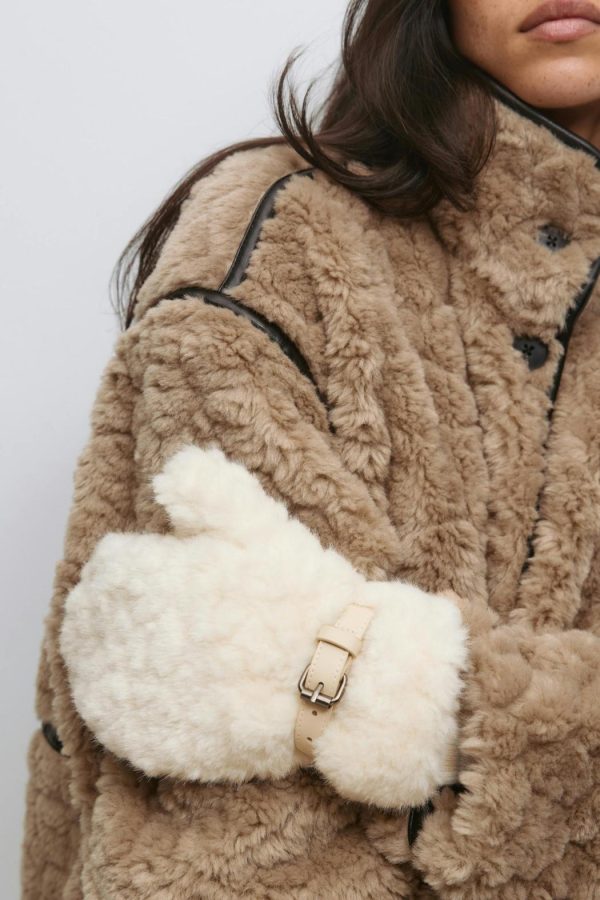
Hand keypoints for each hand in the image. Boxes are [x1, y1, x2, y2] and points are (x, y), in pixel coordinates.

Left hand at [60, 443, 468, 808]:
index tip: (156, 564)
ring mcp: (134, 693)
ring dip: (102, 650)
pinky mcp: (149, 741)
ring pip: (88, 665)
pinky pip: (106, 717)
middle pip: (91, 614)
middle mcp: (126, 635)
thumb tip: (169, 469)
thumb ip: (208, 488)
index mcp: (145, 577)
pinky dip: (113, 700)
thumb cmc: (302, 598)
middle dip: (113, 604)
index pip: (110, 562)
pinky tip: (140, 690)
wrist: (337, 684)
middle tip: (146, 606)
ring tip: (136, 645)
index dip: (135, 560)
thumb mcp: (261, 525)